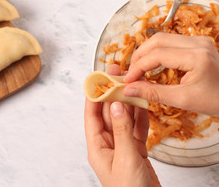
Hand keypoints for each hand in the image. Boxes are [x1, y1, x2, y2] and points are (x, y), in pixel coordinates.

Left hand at [84, 64, 160, 186]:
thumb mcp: (125, 158)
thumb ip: (122, 131)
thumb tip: (118, 106)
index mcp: (97, 147)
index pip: (92, 116)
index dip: (94, 96)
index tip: (96, 79)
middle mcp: (107, 145)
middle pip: (109, 114)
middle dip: (112, 94)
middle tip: (116, 74)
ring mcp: (122, 147)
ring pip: (124, 119)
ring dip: (127, 102)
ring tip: (130, 83)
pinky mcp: (136, 151)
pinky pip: (137, 129)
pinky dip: (140, 116)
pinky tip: (141, 103)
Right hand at [123, 33, 218, 115]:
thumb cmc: (215, 101)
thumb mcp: (182, 100)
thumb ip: (153, 92)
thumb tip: (129, 89)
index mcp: (196, 57)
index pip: (157, 55)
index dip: (138, 67)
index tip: (128, 80)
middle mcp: (198, 43)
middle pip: (157, 40)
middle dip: (140, 56)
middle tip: (131, 73)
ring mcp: (199, 41)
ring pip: (162, 38)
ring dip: (147, 52)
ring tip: (138, 69)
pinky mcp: (198, 43)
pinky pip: (171, 41)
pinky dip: (157, 51)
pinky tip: (152, 64)